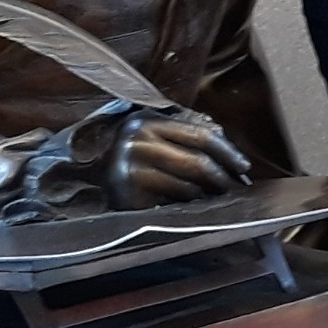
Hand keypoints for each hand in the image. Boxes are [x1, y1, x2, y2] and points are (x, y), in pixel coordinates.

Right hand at [105, 111, 252, 207]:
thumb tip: (224, 137)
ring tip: (217, 198)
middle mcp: (136, 140)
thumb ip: (185, 129)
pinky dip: (187, 207)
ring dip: (207, 195)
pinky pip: (171, 203)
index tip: (244, 167)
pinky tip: (194, 207)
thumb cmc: (129, 155)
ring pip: (187, 186)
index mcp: (147, 120)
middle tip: (237, 187)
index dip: (227, 152)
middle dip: (223, 177)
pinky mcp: (128, 195)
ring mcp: (130, 168)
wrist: (84, 177)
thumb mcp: (152, 133)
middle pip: (197, 161)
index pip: (200, 134)